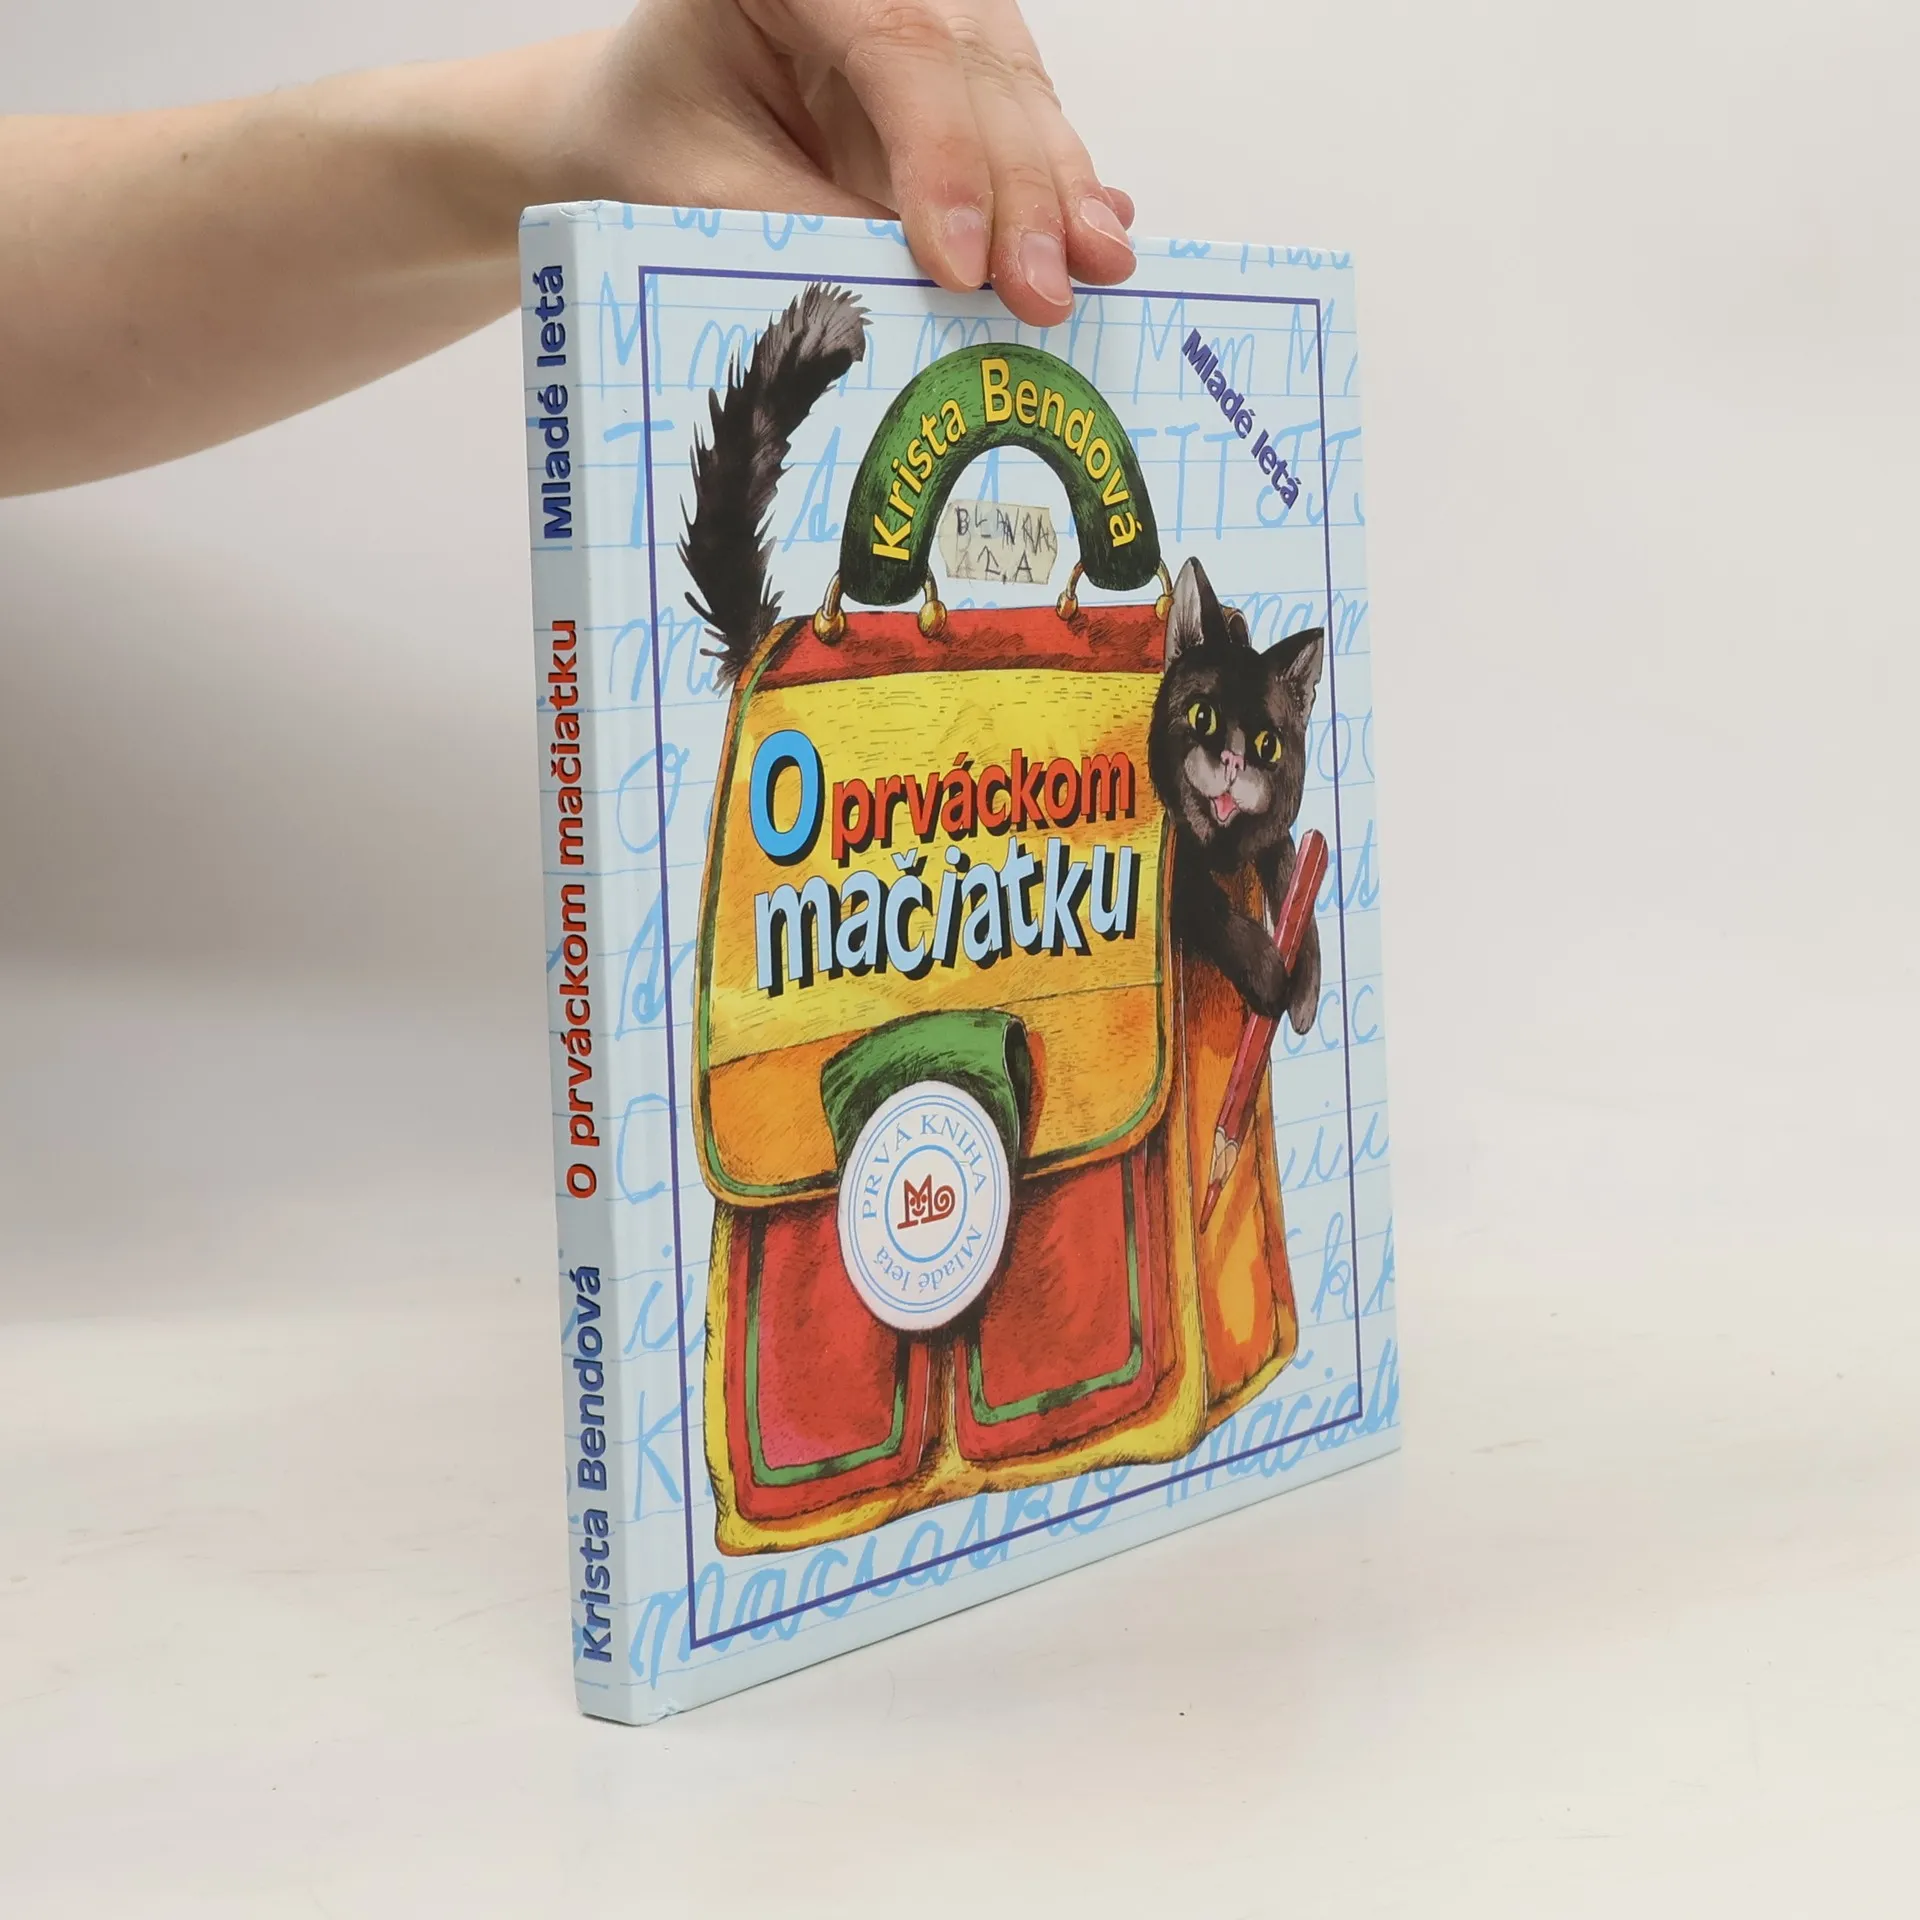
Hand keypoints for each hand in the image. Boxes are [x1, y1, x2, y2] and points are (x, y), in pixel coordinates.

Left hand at [564, 0, 1136, 324]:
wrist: (639, 126)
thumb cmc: (656, 142)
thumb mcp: (704, 190)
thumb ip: (813, 227)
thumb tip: (932, 293)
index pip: (895, 39)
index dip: (942, 154)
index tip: (959, 263)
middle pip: (975, 63)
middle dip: (1022, 188)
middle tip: (1047, 289)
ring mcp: (925, 11)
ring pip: (1015, 88)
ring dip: (1058, 190)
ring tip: (1095, 267)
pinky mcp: (956, 68)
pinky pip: (1022, 119)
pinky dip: (1058, 184)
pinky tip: (1101, 228)